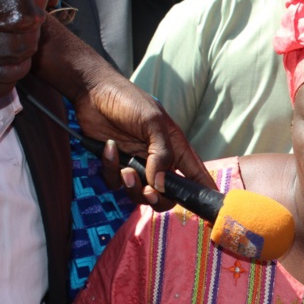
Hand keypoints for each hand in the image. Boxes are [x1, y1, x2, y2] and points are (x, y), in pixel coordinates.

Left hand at [32, 17, 215, 209]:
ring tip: (125, 169)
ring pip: (140, 194)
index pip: (196, 175)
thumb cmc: (129, 101)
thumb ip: (162, 155)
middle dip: (158, 198)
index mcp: (176, 149)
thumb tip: (161, 184)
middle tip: (148, 191)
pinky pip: (115, 182)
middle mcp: (159, 161)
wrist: (93, 92)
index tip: (210, 211)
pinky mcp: (116, 165)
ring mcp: (137, 165)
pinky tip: (109, 148)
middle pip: (167, 195)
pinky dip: (110, 168)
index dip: (204, 193)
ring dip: (131, 185)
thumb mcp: (153, 123)